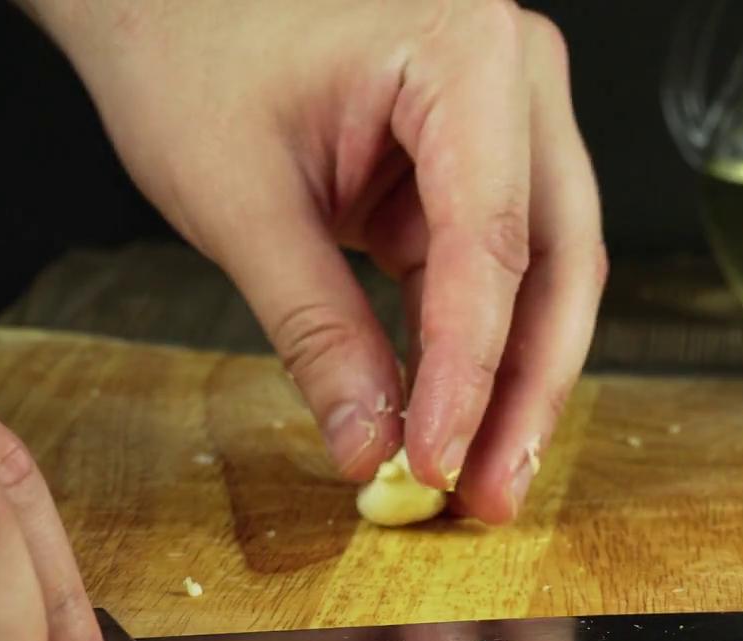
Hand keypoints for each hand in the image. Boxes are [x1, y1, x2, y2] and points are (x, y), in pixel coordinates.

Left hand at [29, 0, 607, 523]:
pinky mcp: (484, 158)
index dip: (471, 371)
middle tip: (487, 494)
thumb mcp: (239, 198)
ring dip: (514, 384)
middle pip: (555, 261)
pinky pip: (502, 268)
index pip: (490, 241)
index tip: (435, 461)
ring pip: (546, 274)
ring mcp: (513, 114)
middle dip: (524, 392)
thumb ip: (315, 328)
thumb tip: (368, 443)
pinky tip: (453, 421)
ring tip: (478, 480)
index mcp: (464, 52)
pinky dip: (478, 348)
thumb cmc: (187, 45)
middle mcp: (517, 75)